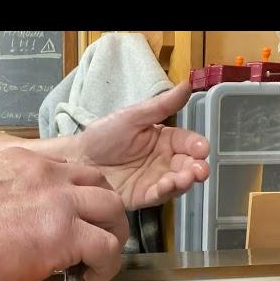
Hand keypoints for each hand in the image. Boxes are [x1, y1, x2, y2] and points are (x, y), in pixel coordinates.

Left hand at [73, 82, 209, 209]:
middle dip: (197, 169)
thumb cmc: (103, 135)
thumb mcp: (133, 117)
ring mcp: (154, 180)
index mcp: (164, 140)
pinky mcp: (142, 197)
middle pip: (188, 165)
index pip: (187, 142)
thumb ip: (162, 105)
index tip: (202, 149)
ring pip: (178, 183)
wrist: (78, 158)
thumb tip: (188, 84)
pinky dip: (166, 192)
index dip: (197, 146)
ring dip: (185, 181)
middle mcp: (164, 161)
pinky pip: (159, 197)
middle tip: (199, 171)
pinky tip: (166, 185)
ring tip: (185, 178)